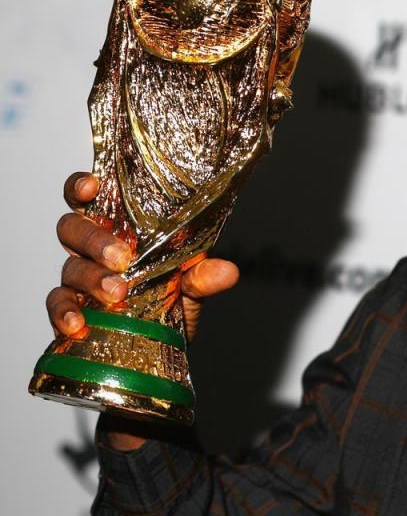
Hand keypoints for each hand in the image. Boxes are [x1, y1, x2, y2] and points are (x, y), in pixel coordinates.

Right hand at [47, 172, 239, 342]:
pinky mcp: (73, 308)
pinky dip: (65, 313)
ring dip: (90, 279)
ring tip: (116, 293)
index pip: (91, 197)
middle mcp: (94, 249)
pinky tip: (78, 324)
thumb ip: (205, 275)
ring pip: (69, 267)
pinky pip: (58, 305)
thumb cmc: (173, 297)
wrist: (163, 341)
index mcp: (120, 228)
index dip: (82, 187)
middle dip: (94, 239)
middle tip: (122, 257)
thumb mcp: (195, 283)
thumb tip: (227, 271)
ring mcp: (81, 278)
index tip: (92, 187)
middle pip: (73, 228)